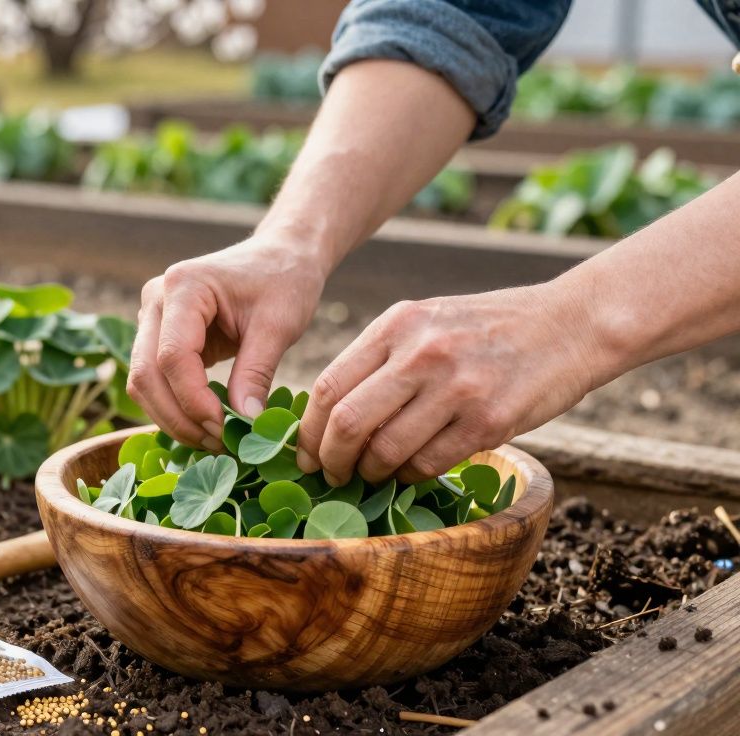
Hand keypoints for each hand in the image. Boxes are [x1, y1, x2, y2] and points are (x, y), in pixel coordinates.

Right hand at [127, 234, 326, 449]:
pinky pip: (154, 380)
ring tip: (214, 439)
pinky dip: (174, 407)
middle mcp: (156, 300)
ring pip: (142, 382)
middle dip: (178, 417)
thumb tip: (244, 424)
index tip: (225, 429)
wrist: (279, 257)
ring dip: (172, 418)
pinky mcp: (158, 335)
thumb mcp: (279, 325)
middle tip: (218, 444)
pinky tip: (205, 425)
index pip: (172, 356)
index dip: (193, 400)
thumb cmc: (283, 281)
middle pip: (145, 373)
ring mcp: (152, 317)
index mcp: (184, 286)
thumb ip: (257, 373)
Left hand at [296, 283, 607, 484]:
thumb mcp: (426, 321)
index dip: (308, 431)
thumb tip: (328, 415)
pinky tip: (411, 471)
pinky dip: (411, 476)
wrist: (570, 323)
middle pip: (348, 423)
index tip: (306, 454)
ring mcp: (457, 388)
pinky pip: (429, 464)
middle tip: (332, 475)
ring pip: (386, 450)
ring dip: (371, 473)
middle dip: (331, 460)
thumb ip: (380, 359)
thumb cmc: (487, 327)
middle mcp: (422, 353)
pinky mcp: (489, 421)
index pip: (328, 386)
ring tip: (372, 475)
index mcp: (397, 324)